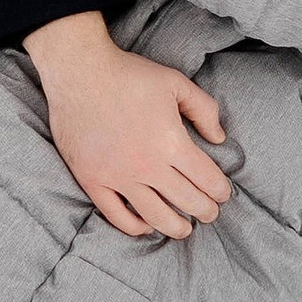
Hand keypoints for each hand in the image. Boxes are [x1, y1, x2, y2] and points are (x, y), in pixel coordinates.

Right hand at [23, 11, 231, 240]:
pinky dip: (134, 227)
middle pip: (187, 202)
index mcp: (172, 143)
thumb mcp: (176, 83)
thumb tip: (220, 138)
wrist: (79, 72)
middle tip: (210, 213)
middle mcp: (148, 166)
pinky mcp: (93, 180)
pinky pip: (116, 216)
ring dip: (175, 227)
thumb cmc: (129, 75)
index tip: (222, 194)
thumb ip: (204, 110)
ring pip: (155, 216)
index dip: (220, 191)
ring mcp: (118, 177)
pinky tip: (145, 226)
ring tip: (184, 229)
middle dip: (205, 211)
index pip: (207, 180)